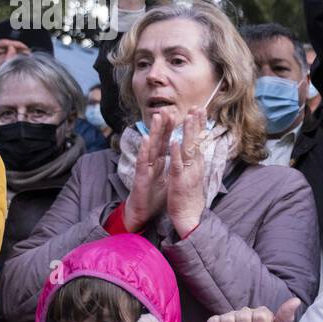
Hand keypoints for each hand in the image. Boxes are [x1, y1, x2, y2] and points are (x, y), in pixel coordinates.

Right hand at [123, 112, 171, 232]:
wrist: (142, 212)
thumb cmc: (154, 195)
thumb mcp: (168, 178)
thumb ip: (172, 166)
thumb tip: (181, 158)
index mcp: (161, 161)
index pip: (167, 142)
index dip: (172, 129)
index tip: (179, 115)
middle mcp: (153, 161)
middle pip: (159, 140)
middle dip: (163, 125)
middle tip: (168, 109)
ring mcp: (146, 167)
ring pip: (150, 146)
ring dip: (154, 132)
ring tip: (157, 118)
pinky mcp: (141, 176)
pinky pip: (142, 161)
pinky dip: (144, 150)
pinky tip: (145, 139)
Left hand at [165, 108, 207, 237]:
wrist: (190, 217)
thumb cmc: (190, 196)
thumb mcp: (194, 175)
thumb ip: (195, 162)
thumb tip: (197, 150)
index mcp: (198, 164)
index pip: (200, 140)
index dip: (201, 125)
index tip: (201, 110)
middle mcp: (196, 165)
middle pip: (198, 140)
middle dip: (197, 123)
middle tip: (198, 106)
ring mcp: (189, 172)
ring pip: (189, 148)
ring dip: (189, 132)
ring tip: (188, 116)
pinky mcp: (179, 180)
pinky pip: (177, 163)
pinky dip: (176, 152)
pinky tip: (173, 140)